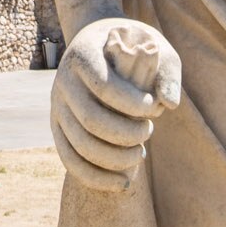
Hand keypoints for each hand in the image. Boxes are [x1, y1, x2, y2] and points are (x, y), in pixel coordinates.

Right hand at [49, 17, 182, 191]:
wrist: (99, 44)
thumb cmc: (133, 45)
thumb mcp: (155, 45)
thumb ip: (167, 72)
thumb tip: (170, 105)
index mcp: (83, 55)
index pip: (104, 87)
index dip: (133, 105)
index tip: (155, 109)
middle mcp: (62, 81)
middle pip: (91, 120)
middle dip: (126, 135)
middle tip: (149, 131)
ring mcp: (56, 106)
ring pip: (79, 145)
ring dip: (114, 159)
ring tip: (141, 154)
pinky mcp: (57, 127)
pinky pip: (70, 159)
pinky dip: (95, 177)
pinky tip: (123, 182)